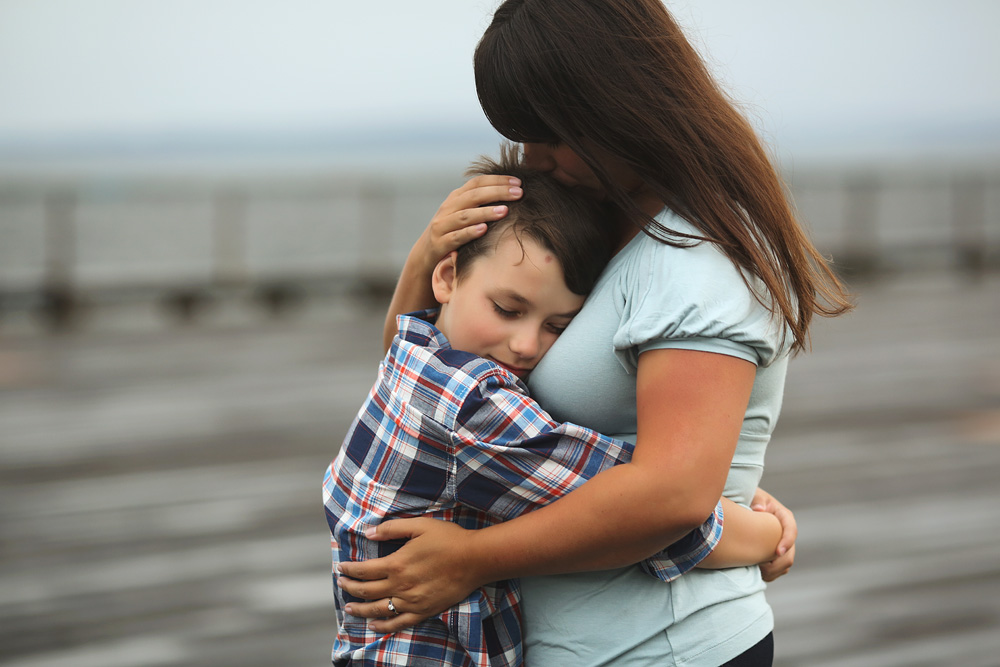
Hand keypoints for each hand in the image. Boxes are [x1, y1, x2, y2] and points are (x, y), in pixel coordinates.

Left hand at [337, 518, 485, 633]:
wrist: (475, 559)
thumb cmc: (448, 539)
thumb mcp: (419, 525)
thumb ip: (392, 529)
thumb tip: (369, 533)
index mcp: (397, 563)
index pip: (364, 570)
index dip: (349, 570)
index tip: (341, 568)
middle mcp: (400, 585)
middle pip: (367, 591)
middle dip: (350, 588)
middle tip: (341, 585)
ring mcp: (411, 601)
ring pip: (378, 609)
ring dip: (360, 610)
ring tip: (349, 608)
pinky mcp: (424, 611)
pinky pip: (399, 622)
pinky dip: (383, 625)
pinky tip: (373, 625)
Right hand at [417, 174, 522, 267]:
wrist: (426, 252)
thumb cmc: (453, 230)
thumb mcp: (464, 212)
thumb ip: (481, 202)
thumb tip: (512, 193)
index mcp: (456, 197)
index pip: (478, 183)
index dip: (498, 180)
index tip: (518, 182)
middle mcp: (448, 208)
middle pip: (474, 196)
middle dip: (498, 193)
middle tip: (518, 194)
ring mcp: (443, 225)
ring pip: (465, 215)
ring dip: (486, 212)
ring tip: (504, 211)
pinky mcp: (440, 243)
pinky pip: (456, 237)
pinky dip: (470, 232)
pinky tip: (484, 230)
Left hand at [751, 487, 796, 581]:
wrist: (748, 506)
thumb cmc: (751, 498)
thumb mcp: (754, 495)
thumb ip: (757, 500)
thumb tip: (759, 509)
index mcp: (784, 517)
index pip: (791, 530)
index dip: (787, 542)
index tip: (777, 552)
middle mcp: (786, 533)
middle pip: (789, 553)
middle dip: (777, 563)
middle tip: (760, 567)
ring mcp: (783, 544)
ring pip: (785, 564)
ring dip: (773, 570)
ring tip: (757, 570)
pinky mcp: (778, 554)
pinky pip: (779, 569)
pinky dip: (770, 573)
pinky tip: (757, 572)